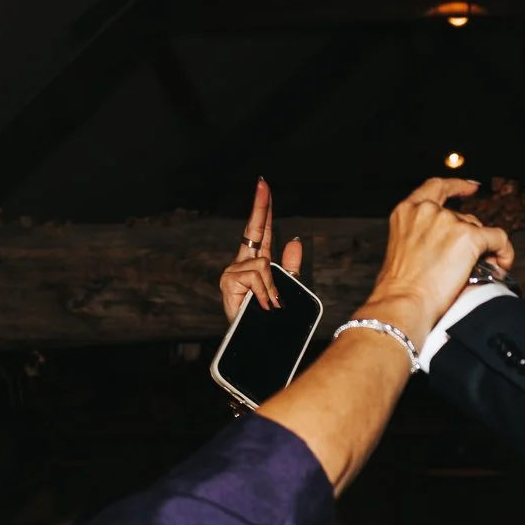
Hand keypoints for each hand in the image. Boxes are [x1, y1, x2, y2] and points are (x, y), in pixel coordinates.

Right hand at [220, 179, 303, 319]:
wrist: (257, 340)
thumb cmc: (269, 317)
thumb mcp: (286, 289)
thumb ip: (290, 266)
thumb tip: (295, 242)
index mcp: (256, 263)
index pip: (260, 231)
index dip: (263, 209)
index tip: (264, 187)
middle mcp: (241, 263)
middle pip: (253, 230)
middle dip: (260, 207)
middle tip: (263, 183)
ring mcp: (233, 271)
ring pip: (263, 264)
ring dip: (272, 285)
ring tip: (271, 303)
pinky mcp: (229, 281)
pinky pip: (257, 276)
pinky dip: (265, 291)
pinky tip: (263, 304)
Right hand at [351, 177, 513, 347]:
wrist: (402, 303)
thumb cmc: (399, 288)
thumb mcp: (401, 250)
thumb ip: (420, 237)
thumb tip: (446, 248)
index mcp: (407, 211)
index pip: (436, 187)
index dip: (457, 186)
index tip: (472, 188)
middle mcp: (428, 210)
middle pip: (463, 217)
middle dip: (472, 237)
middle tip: (475, 260)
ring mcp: (450, 222)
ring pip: (480, 230)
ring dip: (485, 248)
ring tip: (483, 270)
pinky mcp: (469, 237)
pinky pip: (498, 239)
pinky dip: (504, 252)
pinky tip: (502, 264)